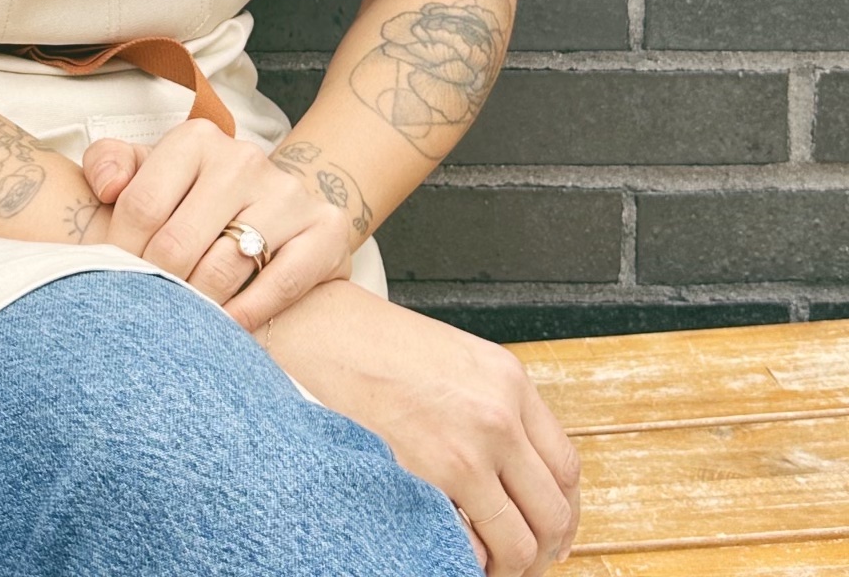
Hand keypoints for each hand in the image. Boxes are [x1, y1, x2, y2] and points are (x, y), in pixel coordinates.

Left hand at [81, 118, 355, 331]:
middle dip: (155, 286)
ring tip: (180, 325)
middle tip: (144, 313)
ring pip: (225, 266)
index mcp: (196, 140)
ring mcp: (288, 193)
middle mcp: (244, 159)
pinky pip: (281, 283)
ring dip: (197, 306)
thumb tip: (107, 187)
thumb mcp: (150, 171)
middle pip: (177, 242)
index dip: (120, 254)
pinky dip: (249, 312)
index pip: (141, 205)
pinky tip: (229, 329)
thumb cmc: (198, 197)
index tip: (113, 282)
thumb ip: (109, 165)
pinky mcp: (326, 229)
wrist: (279, 205)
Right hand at [266, 278, 580, 575]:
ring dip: (506, 564)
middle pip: (553, 513)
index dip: (560, 513)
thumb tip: (515, 474)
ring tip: (480, 561)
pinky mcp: (425, 477)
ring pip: (519, 542)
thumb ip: (492, 407)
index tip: (546, 532)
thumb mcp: (454, 359)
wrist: (313, 326)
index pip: (566, 468)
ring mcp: (463, 450)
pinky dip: (464, 560)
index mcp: (508, 381)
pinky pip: (468, 548)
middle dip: (540, 549)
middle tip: (516, 559)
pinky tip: (445, 549)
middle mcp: (496, 416)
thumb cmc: (371, 342)